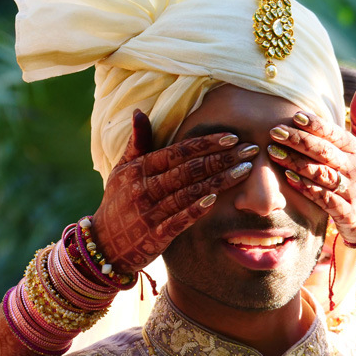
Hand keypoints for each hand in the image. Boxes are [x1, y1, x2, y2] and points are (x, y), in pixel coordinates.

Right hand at [91, 110, 257, 272]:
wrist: (104, 245)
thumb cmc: (117, 202)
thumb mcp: (122, 169)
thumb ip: (136, 142)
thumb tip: (139, 111)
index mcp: (139, 169)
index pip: (177, 152)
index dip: (205, 143)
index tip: (232, 137)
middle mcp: (144, 188)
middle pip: (189, 170)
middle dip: (222, 158)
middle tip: (250, 150)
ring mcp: (149, 212)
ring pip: (188, 192)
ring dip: (219, 181)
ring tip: (245, 170)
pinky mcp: (155, 235)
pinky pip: (178, 220)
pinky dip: (196, 210)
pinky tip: (215, 199)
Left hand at [267, 82, 355, 242]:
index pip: (335, 133)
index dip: (316, 124)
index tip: (295, 115)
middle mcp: (355, 168)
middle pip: (324, 151)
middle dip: (298, 140)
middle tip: (273, 130)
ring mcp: (351, 191)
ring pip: (321, 173)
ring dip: (296, 163)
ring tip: (273, 152)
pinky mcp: (346, 212)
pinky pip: (324, 199)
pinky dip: (307, 188)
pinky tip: (288, 179)